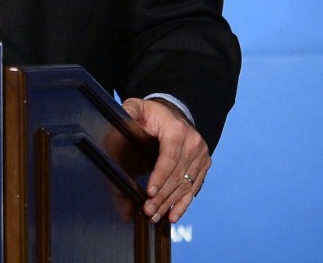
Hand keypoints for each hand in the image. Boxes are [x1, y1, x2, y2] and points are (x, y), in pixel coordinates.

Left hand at [122, 97, 209, 223]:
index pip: (170, 157)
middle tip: (148, 210)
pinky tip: (173, 215)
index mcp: (178, 130)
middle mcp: (194, 143)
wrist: (174, 112)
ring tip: (155, 216)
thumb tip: (118, 120)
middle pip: (178, 175)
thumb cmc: (152, 113)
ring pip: (186, 185)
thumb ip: (129, 112)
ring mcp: (201, 155)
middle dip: (162, 195)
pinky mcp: (203, 165)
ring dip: (170, 203)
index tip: (149, 192)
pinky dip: (184, 203)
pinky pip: (195, 188)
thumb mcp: (139, 107)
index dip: (160, 176)